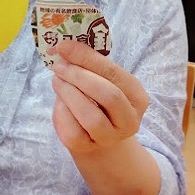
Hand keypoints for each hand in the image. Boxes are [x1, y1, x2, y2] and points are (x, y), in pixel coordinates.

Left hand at [50, 40, 148, 156]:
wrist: (96, 137)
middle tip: (59, 66)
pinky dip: (61, 111)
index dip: (87, 58)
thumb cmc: (98, 101)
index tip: (64, 46)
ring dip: (69, 93)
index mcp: (137, 97)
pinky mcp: (87, 148)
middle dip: (79, 76)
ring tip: (57, 80)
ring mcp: (110, 137)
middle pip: (108, 95)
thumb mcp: (102, 81)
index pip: (114, 73)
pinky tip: (60, 102)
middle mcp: (129, 120)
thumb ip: (90, 65)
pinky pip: (72, 129)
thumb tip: (64, 48)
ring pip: (90, 116)